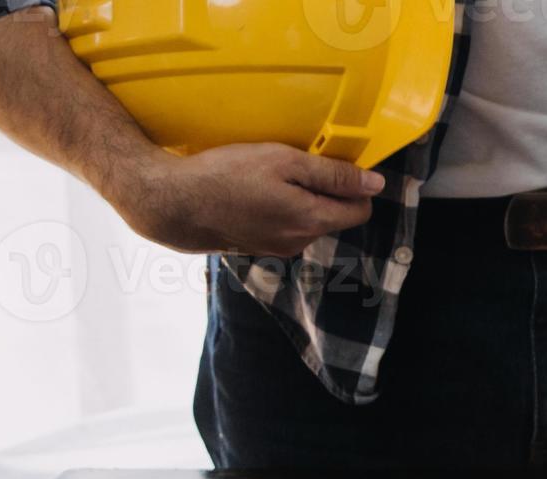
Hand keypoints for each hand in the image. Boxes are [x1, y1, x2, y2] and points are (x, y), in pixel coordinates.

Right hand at [103, 144, 382, 256]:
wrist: (171, 202)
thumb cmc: (225, 176)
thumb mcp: (284, 161)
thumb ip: (333, 174)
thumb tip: (376, 184)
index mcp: (312, 221)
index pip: (360, 211)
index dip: (354, 185)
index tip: (332, 164)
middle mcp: (299, 242)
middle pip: (333, 215)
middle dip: (324, 190)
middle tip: (291, 165)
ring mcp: (277, 248)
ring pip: (306, 220)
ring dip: (298, 198)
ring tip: (266, 177)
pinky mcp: (256, 247)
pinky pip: (282, 226)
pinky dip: (276, 208)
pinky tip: (251, 192)